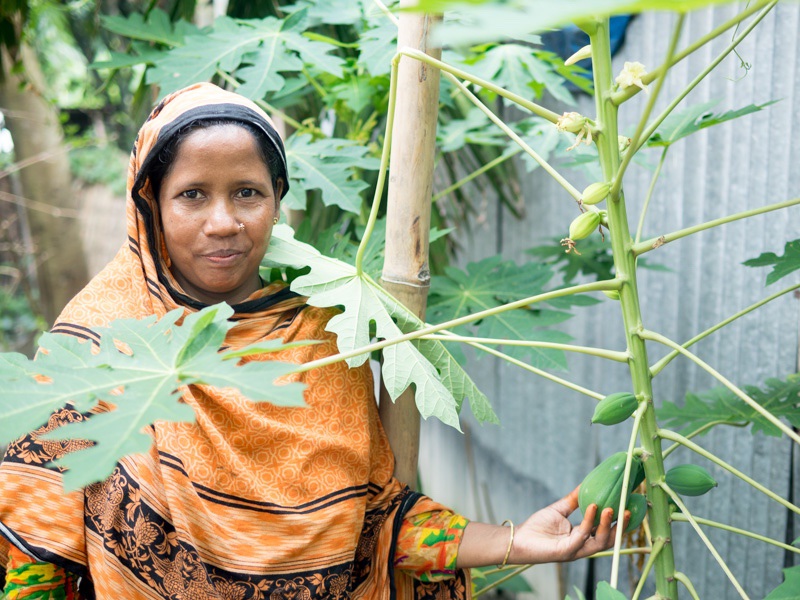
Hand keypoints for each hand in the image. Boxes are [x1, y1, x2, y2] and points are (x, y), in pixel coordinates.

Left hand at [508, 486, 627, 563]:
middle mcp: (582, 547)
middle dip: (619, 527)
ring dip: (607, 525)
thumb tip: (585, 484)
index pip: (606, 532)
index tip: (627, 507)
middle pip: (608, 540)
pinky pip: (582, 535)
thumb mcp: (558, 510)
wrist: (519, 539)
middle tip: (628, 509)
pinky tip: (592, 506)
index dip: (618, 522)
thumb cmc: (537, 527)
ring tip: (611, 508)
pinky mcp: (566, 551)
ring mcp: (576, 550)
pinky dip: (589, 521)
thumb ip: (572, 500)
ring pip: (599, 541)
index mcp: (582, 538)